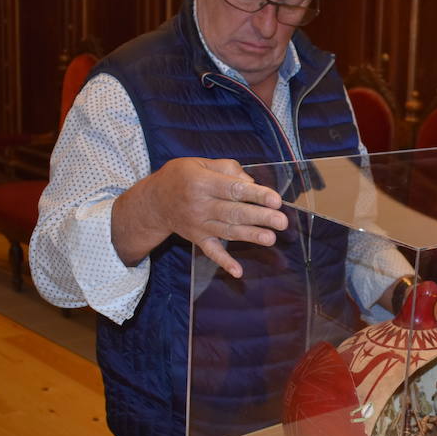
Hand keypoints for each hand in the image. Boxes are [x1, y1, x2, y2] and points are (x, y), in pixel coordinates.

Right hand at [111, 157, 286, 277]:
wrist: (154, 201)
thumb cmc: (182, 177)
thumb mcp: (200, 163)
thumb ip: (228, 169)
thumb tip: (252, 183)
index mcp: (202, 183)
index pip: (234, 190)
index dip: (256, 195)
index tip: (275, 200)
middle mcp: (200, 205)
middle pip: (234, 212)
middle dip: (259, 217)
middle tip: (281, 221)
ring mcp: (198, 224)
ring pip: (228, 231)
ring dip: (250, 236)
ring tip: (271, 238)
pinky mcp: (197, 238)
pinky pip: (211, 252)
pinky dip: (224, 262)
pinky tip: (238, 272)